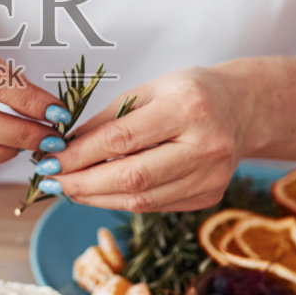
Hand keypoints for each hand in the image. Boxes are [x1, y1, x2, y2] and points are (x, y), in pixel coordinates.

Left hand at [47, 66, 252, 212]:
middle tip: (53, 182)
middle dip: (84, 183)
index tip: (51, 160)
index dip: (81, 154)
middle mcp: (205, 146)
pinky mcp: (210, 196)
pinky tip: (101, 192)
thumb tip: (66, 146)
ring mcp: (211, 177)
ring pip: (141, 200)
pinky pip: (155, 205)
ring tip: (70, 189)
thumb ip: (109, 117)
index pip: (122, 139)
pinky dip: (122, 201)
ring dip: (98, 198)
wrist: (244, 109)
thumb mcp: (150, 89)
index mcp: (188, 109)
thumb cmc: (191, 92)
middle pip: (132, 178)